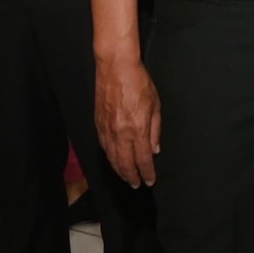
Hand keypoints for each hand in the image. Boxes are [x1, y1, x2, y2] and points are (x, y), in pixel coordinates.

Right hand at [95, 58, 161, 187]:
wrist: (115, 68)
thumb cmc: (139, 82)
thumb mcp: (155, 105)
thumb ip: (155, 129)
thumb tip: (154, 149)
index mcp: (137, 129)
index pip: (143, 159)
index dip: (146, 172)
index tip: (150, 181)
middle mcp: (120, 133)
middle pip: (125, 163)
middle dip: (131, 176)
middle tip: (136, 185)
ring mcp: (107, 129)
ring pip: (112, 157)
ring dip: (119, 170)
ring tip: (125, 177)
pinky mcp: (98, 124)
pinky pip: (103, 146)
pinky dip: (109, 157)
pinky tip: (113, 160)